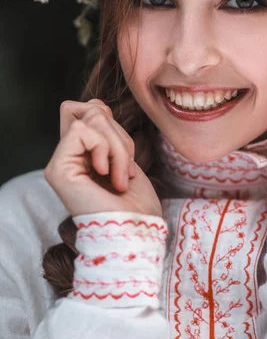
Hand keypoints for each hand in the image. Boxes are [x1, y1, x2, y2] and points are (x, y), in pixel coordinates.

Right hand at [44, 99, 162, 217]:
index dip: (113, 122)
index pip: (90, 109)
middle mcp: (69, 157)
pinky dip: (105, 148)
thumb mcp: (125, 158)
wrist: (137, 232)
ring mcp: (61, 163)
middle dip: (118, 131)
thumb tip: (97, 106)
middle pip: (89, 107)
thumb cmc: (137, 205)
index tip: (127, 158)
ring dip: (118, 145)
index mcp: (84, 155)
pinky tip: (107, 174)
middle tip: (126, 167)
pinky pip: (81, 129)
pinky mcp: (57, 169)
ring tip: (121, 176)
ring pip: (90, 115)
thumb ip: (108, 132)